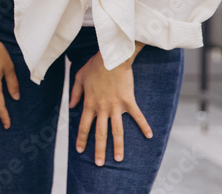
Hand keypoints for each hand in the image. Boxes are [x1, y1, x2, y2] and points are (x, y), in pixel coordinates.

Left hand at [69, 51, 151, 165]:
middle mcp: (102, 108)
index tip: (80, 150)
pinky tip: (149, 136)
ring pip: (117, 131)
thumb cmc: (95, 65)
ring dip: (118, 146)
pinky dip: (144, 126)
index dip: (82, 139)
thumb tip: (72, 106)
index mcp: (89, 103)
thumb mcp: (80, 77)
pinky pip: (137, 116)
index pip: (84, 126)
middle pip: (100, 133)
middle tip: (99, 164)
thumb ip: (75, 93)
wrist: (113, 57)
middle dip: (99, 150)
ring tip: (119, 159)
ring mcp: (116, 106)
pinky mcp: (128, 102)